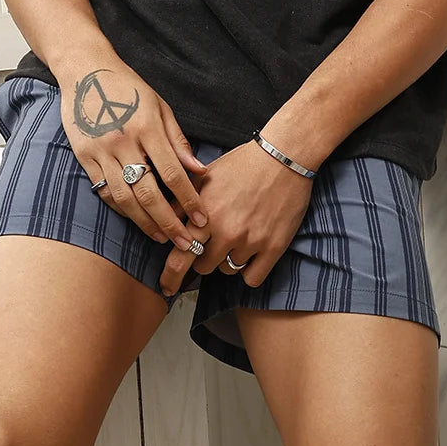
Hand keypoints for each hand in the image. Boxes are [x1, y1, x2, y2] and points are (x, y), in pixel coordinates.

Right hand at [59, 61, 210, 251]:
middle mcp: (123, 141)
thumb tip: (199, 170)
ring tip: (162, 237)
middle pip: (149, 193)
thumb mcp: (159, 106)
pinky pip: (104, 190)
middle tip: (186, 242)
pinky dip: (122, 209)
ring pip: (125, 198)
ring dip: (145, 223)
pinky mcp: (84, 157)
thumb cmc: (128, 87)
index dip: (189, 200)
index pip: (173, 173)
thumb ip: (177, 140)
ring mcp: (100, 151)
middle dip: (170, 222)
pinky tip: (136, 218)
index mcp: (147, 126)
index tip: (202, 219)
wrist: (85, 71)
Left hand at [158, 139, 312, 296]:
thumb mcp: (204, 178)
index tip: (167, 288)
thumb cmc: (242, 164)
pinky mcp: (273, 248)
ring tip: (237, 235)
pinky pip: (252, 278)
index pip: (180, 256)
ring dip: (228, 259)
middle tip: (211, 246)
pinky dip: (249, 270)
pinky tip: (251, 253)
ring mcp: (250, 241)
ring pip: (228, 270)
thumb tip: (164, 222)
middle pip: (204, 266)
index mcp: (205, 214)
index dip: (171, 276)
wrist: (282, 157)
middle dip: (203, 258)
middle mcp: (226, 231)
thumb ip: (182, 203)